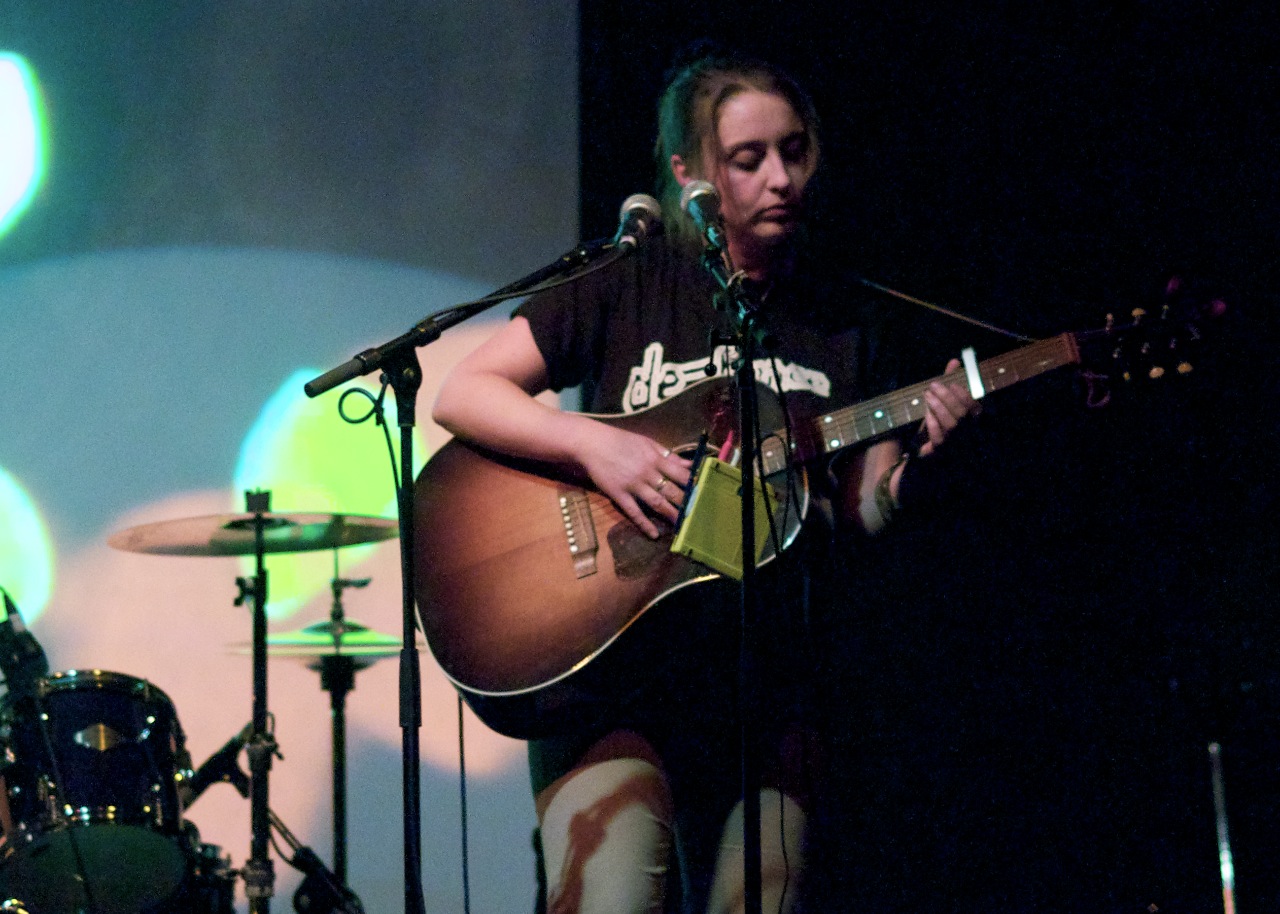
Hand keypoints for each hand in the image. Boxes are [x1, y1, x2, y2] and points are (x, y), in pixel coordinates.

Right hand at [573, 419, 691, 538]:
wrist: (592, 444)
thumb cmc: (621, 441)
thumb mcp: (647, 443)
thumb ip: (668, 456)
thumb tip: (688, 463)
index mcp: (655, 459)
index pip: (680, 474)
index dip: (693, 485)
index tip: (703, 493)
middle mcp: (647, 472)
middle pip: (671, 491)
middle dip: (685, 503)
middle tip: (697, 514)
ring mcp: (632, 485)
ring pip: (656, 502)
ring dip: (670, 514)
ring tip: (681, 525)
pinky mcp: (618, 494)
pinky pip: (634, 512)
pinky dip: (645, 524)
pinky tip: (654, 534)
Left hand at [917, 357, 980, 457]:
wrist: (926, 446)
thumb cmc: (939, 419)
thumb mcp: (944, 400)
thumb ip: (950, 382)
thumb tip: (954, 361)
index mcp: (972, 420)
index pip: (974, 408)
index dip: (964, 395)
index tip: (952, 384)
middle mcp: (967, 432)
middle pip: (961, 414)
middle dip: (946, 398)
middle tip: (933, 386)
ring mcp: (955, 443)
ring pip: (950, 425)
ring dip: (938, 408)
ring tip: (927, 395)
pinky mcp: (941, 451)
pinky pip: (939, 440)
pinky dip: (933, 426)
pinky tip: (927, 416)